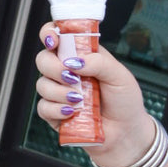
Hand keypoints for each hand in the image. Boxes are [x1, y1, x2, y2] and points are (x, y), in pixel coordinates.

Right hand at [35, 21, 153, 166]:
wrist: (126, 133)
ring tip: (80, 100)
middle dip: (54, 67)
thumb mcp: (120, 76)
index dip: (50, 33)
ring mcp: (59, 92)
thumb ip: (99, 62)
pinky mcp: (55, 113)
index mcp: (82, 56)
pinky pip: (43, 107)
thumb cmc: (125, 102)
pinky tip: (73, 113)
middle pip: (43, 59)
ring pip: (42, 84)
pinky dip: (57, 109)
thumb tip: (74, 60)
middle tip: (72, 78)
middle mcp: (67, 72)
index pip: (58, 37)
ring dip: (60, 92)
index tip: (54, 40)